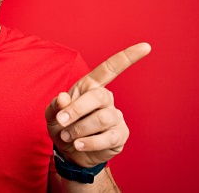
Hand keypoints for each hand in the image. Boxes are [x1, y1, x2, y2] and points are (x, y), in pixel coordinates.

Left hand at [45, 42, 150, 167]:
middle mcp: (106, 99)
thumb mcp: (52, 116)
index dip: (127, 57)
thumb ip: (55, 106)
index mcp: (90, 86)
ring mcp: (115, 116)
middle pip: (99, 96)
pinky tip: (79, 145)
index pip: (110, 69)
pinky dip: (89, 142)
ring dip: (80, 128)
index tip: (146, 46)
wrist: (70, 152)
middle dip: (77, 109)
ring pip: (102, 118)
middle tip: (61, 121)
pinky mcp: (120, 135)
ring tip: (68, 136)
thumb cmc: (63, 127)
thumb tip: (63, 98)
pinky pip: (107, 137)